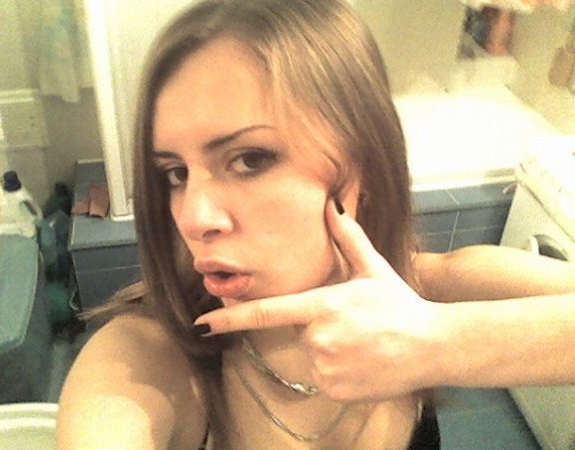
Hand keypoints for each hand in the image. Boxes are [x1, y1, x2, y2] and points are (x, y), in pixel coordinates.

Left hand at [194, 199, 445, 401]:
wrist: (433, 346)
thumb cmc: (400, 305)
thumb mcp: (373, 268)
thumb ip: (347, 238)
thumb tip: (332, 205)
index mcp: (323, 306)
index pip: (267, 313)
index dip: (231, 318)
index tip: (203, 324)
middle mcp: (319, 339)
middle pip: (300, 333)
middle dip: (318, 327)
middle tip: (354, 324)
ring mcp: (327, 368)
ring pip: (313, 357)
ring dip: (329, 350)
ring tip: (363, 343)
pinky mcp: (336, 390)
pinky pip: (325, 378)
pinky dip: (338, 371)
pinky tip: (364, 361)